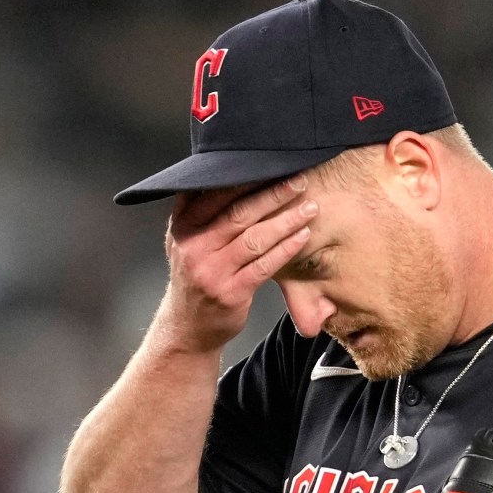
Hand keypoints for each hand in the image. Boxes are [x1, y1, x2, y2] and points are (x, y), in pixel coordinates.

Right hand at [156, 179, 317, 355]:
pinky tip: (303, 236)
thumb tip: (223, 169)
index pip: (216, 194)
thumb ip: (197, 210)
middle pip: (239, 213)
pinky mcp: (230, 293)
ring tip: (309, 208)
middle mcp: (193, 246)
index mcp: (183, 226)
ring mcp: (211, 271)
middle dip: (274, 195)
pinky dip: (286, 249)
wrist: (187, 327)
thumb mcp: (184, 241)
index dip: (248, 178)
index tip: (273, 165)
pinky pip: (264, 266)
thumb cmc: (195, 277)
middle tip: (299, 181)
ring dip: (286, 221)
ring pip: (254, 238)